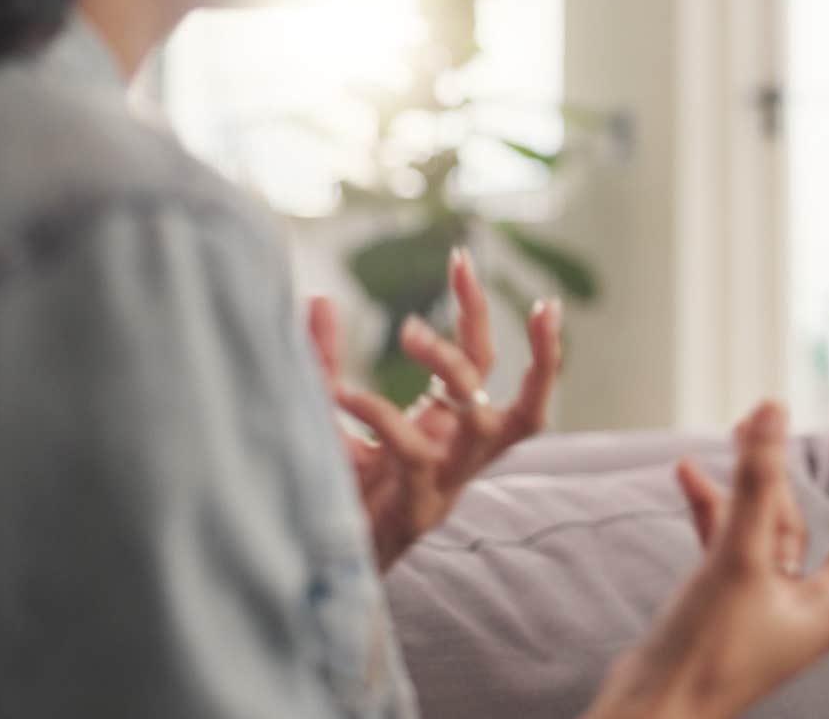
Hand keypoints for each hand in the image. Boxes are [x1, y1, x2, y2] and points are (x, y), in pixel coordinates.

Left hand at [308, 248, 561, 569]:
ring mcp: (448, 484)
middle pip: (512, 389)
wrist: (316, 572)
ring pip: (485, 423)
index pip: (481, 361)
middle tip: (460, 276)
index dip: (476, 309)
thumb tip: (319, 298)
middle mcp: (462, 456)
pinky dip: (380, 415)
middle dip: (502, 332)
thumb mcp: (328, 417)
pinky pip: (413, 452)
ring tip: (408, 330)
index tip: (462, 257)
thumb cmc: (330, 493)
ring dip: (454, 370)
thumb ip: (322, 363)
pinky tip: (340, 394)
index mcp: (450, 431)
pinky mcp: (419, 509)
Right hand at [586, 403, 828, 718]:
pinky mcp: (733, 600)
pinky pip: (736, 539)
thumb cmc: (706, 654)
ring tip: (746, 428)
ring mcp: (773, 600)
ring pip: (785, 524)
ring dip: (765, 479)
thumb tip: (773, 410)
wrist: (651, 712)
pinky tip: (687, 473)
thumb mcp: (738, 557)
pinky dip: (717, 506)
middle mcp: (816, 602)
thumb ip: (756, 481)